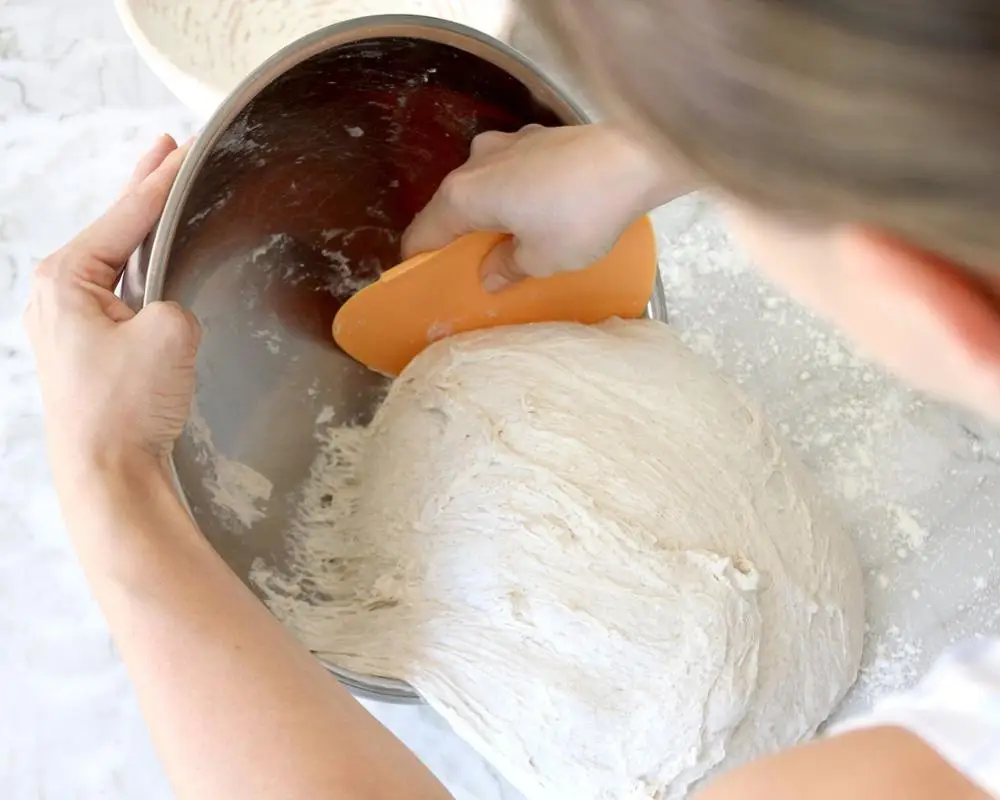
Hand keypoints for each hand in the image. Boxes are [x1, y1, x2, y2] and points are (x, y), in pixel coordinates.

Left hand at [24, 135, 200, 480]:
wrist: (109, 474)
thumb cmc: (124, 408)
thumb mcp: (170, 332)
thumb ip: (176, 300)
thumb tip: (169, 311)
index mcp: (66, 280)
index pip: (125, 216)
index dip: (161, 182)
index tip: (185, 150)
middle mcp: (57, 296)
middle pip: (112, 228)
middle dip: (141, 190)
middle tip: (164, 151)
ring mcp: (69, 324)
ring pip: (114, 260)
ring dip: (140, 230)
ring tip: (160, 194)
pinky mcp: (87, 349)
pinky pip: (117, 293)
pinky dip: (139, 269)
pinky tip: (153, 262)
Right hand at [401, 123, 693, 290]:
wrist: (636, 158)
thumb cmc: (579, 215)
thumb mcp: (541, 259)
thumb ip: (507, 268)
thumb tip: (490, 275)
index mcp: (463, 194)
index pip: (423, 234)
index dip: (423, 262)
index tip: (434, 284)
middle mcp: (476, 162)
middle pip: (453, 207)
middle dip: (462, 238)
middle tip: (480, 270)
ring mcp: (508, 142)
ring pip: (485, 187)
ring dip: (492, 214)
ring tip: (515, 243)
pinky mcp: (539, 136)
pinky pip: (513, 172)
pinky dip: (517, 194)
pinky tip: (543, 213)